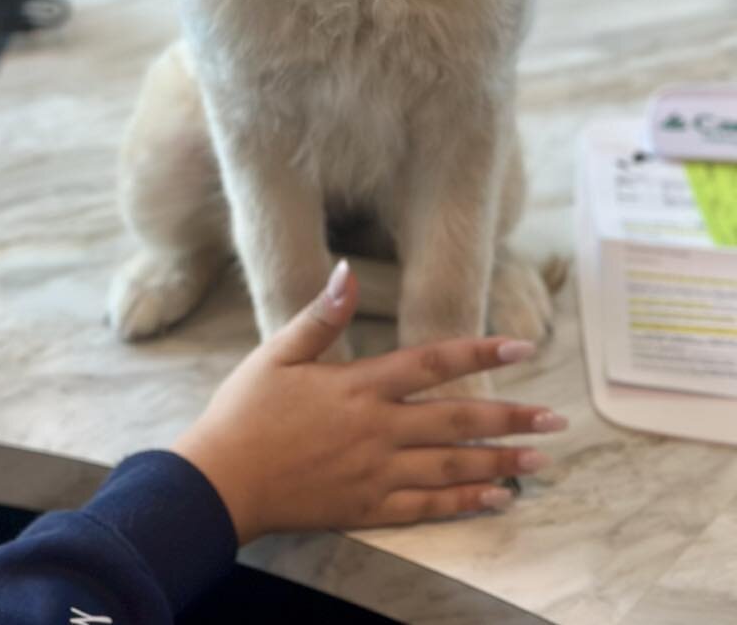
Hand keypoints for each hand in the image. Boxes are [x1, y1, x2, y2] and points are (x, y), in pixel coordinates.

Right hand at [172, 261, 566, 542]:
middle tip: (555, 420)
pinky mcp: (368, 508)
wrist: (222, 480)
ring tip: (539, 460)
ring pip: (452, 467)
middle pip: (457, 420)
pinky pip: (428, 508)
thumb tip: (346, 270)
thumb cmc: (246, 411)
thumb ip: (320, 314)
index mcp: (359, 386)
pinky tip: (496, 499)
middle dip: (510, 417)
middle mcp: (378, 430)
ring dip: (500, 463)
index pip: (433, 363)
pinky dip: (466, 504)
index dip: (480, 352)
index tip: (522, 346)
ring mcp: (376, 473)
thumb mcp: (277, 352)